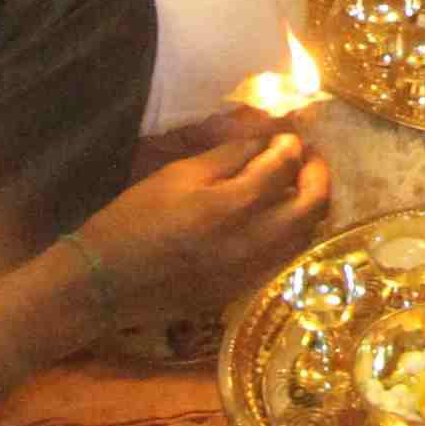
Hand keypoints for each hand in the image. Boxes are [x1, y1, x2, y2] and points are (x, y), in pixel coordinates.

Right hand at [74, 122, 333, 322]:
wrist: (107, 282)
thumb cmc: (135, 218)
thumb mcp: (178, 174)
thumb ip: (229, 156)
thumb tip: (270, 142)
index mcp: (231, 206)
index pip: (284, 167)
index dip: (292, 146)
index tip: (287, 136)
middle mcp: (252, 242)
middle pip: (313, 205)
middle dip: (317, 175)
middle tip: (306, 157)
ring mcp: (253, 271)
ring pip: (307, 235)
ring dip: (310, 205)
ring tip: (295, 185)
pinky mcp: (245, 290)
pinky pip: (287, 258)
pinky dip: (294, 233)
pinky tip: (278, 218)